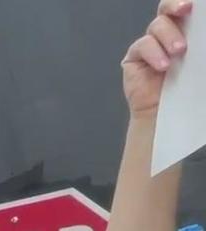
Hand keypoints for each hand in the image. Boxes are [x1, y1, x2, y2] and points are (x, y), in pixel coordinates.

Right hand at [122, 0, 191, 117]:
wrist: (166, 116)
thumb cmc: (188, 91)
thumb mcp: (202, 64)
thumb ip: (202, 45)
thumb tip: (204, 35)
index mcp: (188, 32)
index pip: (186, 10)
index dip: (187, 2)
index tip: (195, 3)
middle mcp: (168, 34)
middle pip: (167, 9)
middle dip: (174, 5)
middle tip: (185, 9)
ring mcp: (151, 44)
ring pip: (157, 26)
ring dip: (168, 36)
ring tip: (179, 52)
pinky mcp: (135, 57)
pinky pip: (142, 45)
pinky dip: (153, 53)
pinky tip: (162, 66)